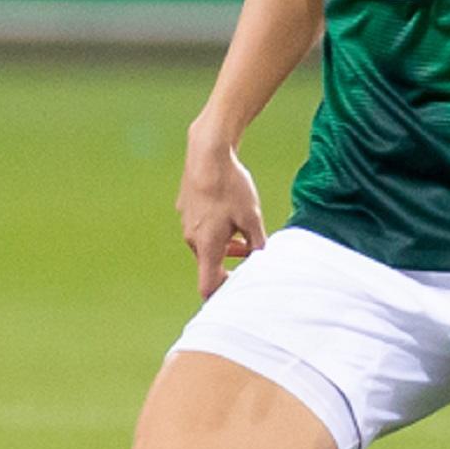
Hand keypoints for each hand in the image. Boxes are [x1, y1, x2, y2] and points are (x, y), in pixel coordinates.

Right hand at [176, 119, 266, 300]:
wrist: (208, 153)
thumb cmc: (230, 187)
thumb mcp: (252, 218)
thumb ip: (257, 244)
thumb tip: (263, 260)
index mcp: (207, 246)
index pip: (207, 286)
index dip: (221, 295)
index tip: (237, 290)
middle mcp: (192, 239)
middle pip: (210, 264)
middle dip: (230, 264)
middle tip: (251, 256)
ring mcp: (186, 223)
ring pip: (207, 245)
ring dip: (225, 245)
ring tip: (244, 232)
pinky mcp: (185, 208)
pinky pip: (201, 227)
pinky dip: (216, 228)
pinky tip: (230, 211)